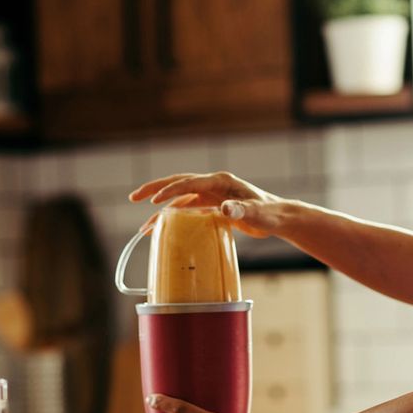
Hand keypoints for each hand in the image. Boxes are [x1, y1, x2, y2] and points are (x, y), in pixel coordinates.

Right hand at [128, 171, 292, 238]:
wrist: (278, 217)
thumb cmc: (270, 213)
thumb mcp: (257, 213)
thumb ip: (242, 210)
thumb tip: (225, 209)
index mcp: (220, 181)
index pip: (189, 183)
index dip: (170, 190)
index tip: (154, 201)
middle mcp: (212, 185)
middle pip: (177, 183)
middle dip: (155, 189)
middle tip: (134, 197)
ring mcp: (211, 194)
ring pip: (179, 199)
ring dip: (161, 209)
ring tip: (143, 227)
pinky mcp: (212, 205)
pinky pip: (187, 210)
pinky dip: (174, 218)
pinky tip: (163, 230)